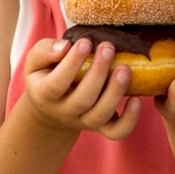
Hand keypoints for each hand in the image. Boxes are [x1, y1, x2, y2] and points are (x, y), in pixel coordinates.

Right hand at [23, 36, 141, 138]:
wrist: (51, 110)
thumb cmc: (47, 76)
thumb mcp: (36, 62)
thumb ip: (44, 51)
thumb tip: (65, 46)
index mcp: (45, 95)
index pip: (56, 84)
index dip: (71, 64)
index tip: (85, 42)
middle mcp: (65, 112)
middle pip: (82, 100)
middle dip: (98, 73)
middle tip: (108, 47)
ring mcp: (84, 122)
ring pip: (101, 115)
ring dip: (115, 92)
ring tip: (125, 68)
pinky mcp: (102, 127)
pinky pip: (117, 131)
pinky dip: (130, 119)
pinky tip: (138, 99)